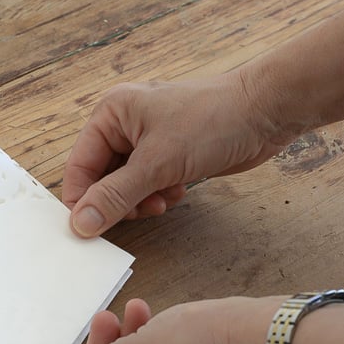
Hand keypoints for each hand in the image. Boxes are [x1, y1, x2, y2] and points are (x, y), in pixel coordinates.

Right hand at [63, 70, 288, 236]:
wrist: (265, 112)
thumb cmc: (212, 121)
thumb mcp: (157, 164)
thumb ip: (116, 196)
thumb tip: (81, 223)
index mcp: (111, 114)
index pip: (79, 166)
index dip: (83, 200)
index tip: (91, 230)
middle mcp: (125, 124)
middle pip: (101, 178)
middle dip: (119, 201)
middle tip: (141, 211)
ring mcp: (149, 140)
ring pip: (126, 185)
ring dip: (141, 201)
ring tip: (164, 199)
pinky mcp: (171, 154)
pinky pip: (150, 184)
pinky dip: (160, 194)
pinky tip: (180, 190)